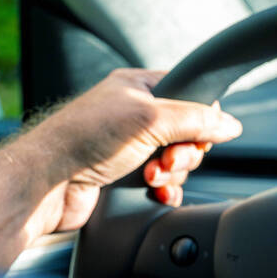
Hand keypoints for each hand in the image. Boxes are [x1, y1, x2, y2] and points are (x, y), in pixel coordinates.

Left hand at [13, 68, 242, 232]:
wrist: (47, 182)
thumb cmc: (84, 137)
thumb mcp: (149, 118)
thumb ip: (195, 118)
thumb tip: (229, 124)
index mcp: (138, 86)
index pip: (188, 92)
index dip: (201, 115)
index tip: (200, 133)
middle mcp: (133, 114)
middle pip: (187, 132)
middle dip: (183, 151)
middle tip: (167, 157)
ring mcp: (128, 146)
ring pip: (175, 161)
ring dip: (172, 172)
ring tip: (152, 174)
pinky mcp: (123, 175)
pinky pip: (161, 183)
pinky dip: (165, 190)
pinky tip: (156, 191)